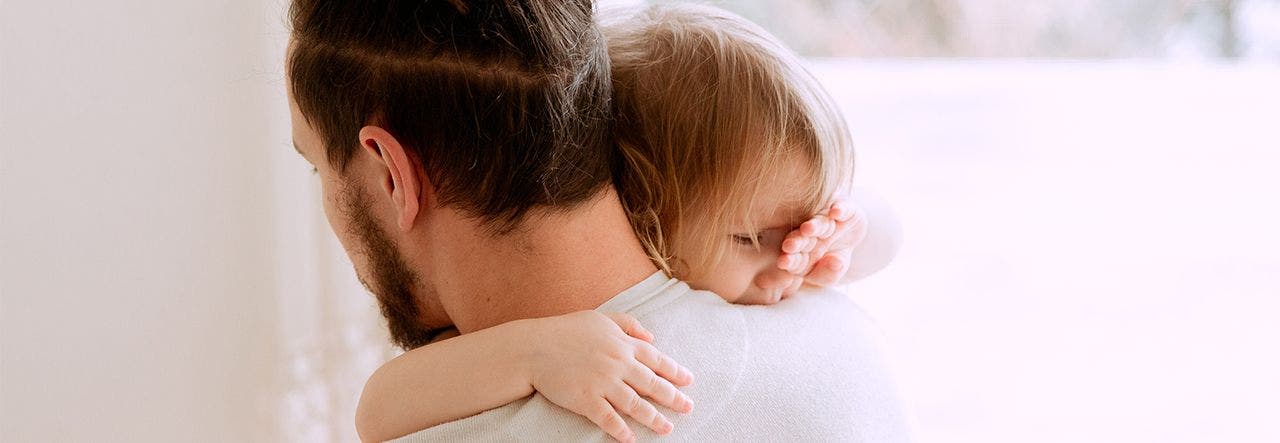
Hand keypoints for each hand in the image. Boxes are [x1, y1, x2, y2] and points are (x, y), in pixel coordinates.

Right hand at [521, 311, 693, 442]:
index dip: (675, 372)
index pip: (656, 360)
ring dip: (653, 418)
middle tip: (689, 408)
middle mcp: (617, 364)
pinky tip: (631, 438)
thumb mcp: (601, 318)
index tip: (689, 381)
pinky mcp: (586, 400)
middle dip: (673, 398)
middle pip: (652, 384)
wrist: (534, 347)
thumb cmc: (566, 330)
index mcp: (623, 344)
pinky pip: (608, 418)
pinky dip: (621, 429)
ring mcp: (602, 383)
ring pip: (635, 404)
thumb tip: (652, 338)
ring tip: (667, 428)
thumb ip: (629, 324)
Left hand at [776, 198, 867, 286]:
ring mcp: (826, 219)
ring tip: (808, 229)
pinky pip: (843, 208)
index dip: (790, 261)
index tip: (784, 263)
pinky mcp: (844, 209)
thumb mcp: (833, 272)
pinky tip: (836, 212)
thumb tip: (834, 262)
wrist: (851, 238)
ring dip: (814, 226)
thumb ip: (829, 274)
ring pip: (819, 222)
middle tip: (789, 246)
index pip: (794, 258)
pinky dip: (841, 209)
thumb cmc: (835, 260)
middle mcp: (809, 233)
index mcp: (801, 252)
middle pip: (801, 238)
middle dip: (796, 242)